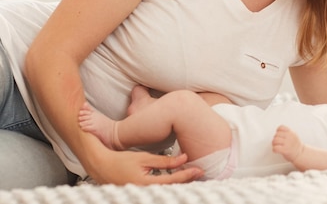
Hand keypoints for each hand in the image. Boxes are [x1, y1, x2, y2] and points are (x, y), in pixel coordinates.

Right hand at [86, 146, 203, 185]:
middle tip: (199, 173)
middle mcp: (144, 192)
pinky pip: (158, 191)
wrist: (101, 167)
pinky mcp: (139, 195)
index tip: (199, 169)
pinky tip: (175, 179)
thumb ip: (164, 160)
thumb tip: (184, 159)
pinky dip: (168, 185)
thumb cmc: (120, 161)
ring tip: (191, 175)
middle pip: (171, 189)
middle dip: (186, 181)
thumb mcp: (144, 158)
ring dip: (178, 184)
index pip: (173, 180)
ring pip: (165, 191)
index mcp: (146, 183)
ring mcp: (141, 195)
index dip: (188, 175)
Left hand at [272, 125, 303, 162]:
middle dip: (275, 138)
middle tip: (277, 142)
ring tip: (276, 146)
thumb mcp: (294, 136)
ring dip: (274, 144)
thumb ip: (287, 132)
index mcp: (291, 133)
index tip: (278, 135)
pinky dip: (274, 149)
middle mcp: (289, 137)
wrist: (300, 154)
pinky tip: (276, 150)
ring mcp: (287, 143)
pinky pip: (275, 148)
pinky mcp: (285, 150)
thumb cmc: (296, 146)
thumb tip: (278, 131)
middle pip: (276, 134)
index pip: (281, 127)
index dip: (278, 131)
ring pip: (275, 140)